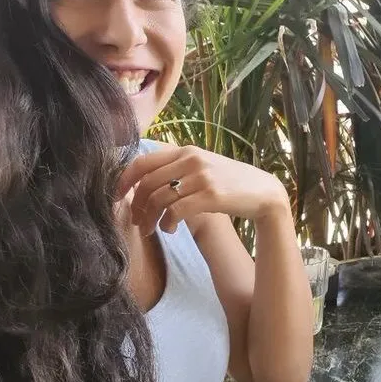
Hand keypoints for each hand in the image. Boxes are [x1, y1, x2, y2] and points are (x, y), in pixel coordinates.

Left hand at [117, 144, 289, 234]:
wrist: (265, 193)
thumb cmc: (231, 183)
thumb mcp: (204, 167)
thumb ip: (178, 169)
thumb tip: (144, 183)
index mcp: (186, 151)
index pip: (142, 161)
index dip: (123, 181)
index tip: (116, 198)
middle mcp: (192, 159)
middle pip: (146, 183)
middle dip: (136, 206)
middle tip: (137, 222)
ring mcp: (202, 177)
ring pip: (159, 199)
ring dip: (149, 219)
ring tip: (151, 230)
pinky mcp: (211, 195)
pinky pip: (176, 211)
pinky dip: (167, 224)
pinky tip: (170, 230)